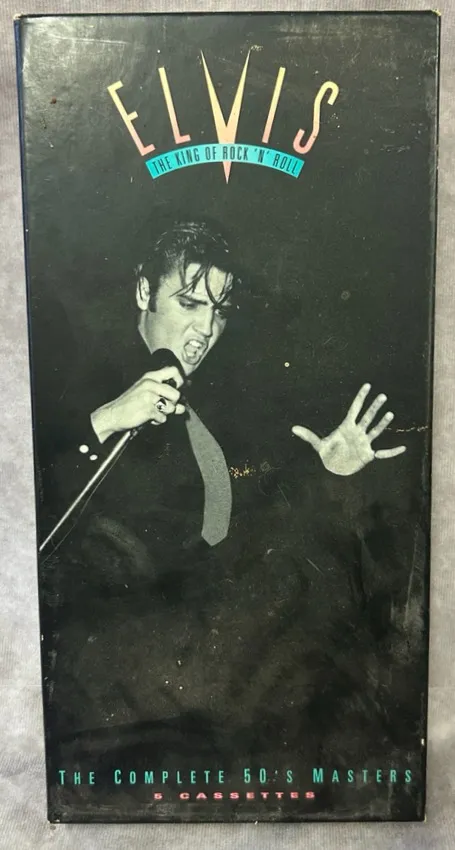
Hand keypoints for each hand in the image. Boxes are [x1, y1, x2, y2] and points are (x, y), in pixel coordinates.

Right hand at [90, 366, 184, 443]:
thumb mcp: (145, 392)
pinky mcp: (148, 409)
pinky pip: (163, 418)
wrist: (112, 414)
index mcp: (150, 377)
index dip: (180, 381)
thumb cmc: (129, 404)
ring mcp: (149, 397)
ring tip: (153, 412)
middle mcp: (150, 384)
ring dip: (164, 413)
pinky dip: (158, 421)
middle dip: (172, 403)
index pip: (173, 371)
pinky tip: (149, 418)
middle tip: (161, 406)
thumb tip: (182, 406)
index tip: (177, 389)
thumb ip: (164, 396)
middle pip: (176, 394)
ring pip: (171, 407)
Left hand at [291, 383, 405, 475]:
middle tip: (382, 396)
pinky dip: (392, 452)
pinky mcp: (368, 455)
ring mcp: (364, 442)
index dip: (360, 398)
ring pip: (375, 431)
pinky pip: (383, 453)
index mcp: (346, 427)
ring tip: (389, 414)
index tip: (367, 386)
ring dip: (382, 423)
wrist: (335, 467)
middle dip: (373, 407)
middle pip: (367, 417)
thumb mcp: (318, 445)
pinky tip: (403, 448)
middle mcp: (357, 432)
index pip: (355, 409)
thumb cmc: (328, 453)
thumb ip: (308, 436)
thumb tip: (293, 429)